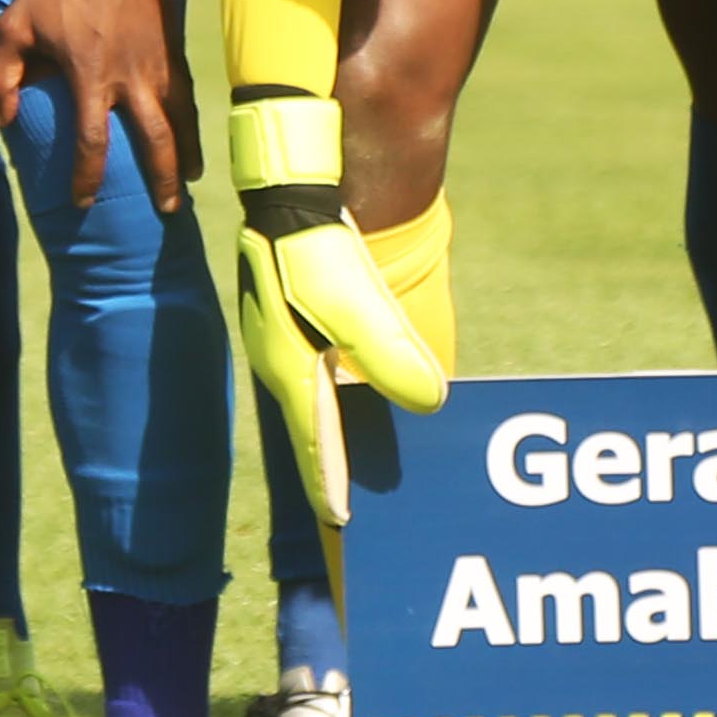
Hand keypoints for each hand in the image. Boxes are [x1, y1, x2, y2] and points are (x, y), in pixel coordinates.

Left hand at [0, 0, 184, 210]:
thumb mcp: (13, 21)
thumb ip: (0, 72)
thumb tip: (1, 119)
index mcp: (90, 74)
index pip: (93, 142)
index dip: (87, 177)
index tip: (83, 200)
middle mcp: (131, 76)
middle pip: (154, 141)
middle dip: (161, 179)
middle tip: (165, 209)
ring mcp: (158, 62)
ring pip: (181, 119)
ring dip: (187, 153)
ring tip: (190, 180)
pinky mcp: (173, 45)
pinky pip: (188, 92)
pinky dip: (194, 119)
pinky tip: (193, 133)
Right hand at [218, 96, 443, 531]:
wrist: (287, 193)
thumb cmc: (314, 251)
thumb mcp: (357, 306)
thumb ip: (391, 356)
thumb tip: (432, 403)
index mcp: (292, 372)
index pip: (314, 445)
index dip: (328, 484)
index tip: (341, 523)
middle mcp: (284, 364)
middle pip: (312, 430)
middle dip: (329, 469)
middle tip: (348, 508)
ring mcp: (285, 340)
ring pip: (316, 402)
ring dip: (334, 433)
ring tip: (355, 462)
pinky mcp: (294, 318)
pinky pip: (320, 372)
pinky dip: (337, 395)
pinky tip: (357, 393)